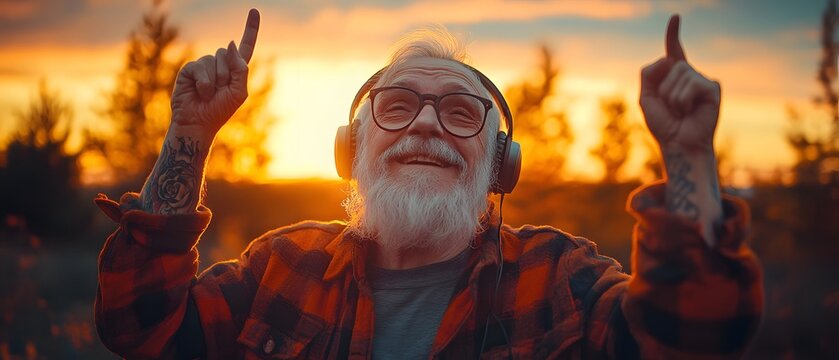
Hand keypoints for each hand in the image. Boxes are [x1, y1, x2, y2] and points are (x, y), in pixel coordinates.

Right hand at [170, 8, 259, 133]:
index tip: (254, 11)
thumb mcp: (239, 92)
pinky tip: (198, 92)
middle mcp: (220, 64)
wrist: (198, 122)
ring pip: (214, 59)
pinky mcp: (190, 68)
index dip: (250, 29)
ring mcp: (204, 65)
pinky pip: (200, 67)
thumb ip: (240, 68)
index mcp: (235, 70)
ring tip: (208, 94)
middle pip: (227, 53)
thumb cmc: (220, 111)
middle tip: (219, 92)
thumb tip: (229, 43)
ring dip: (215, 81)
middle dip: (226, 74)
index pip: (245, 46)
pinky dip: (203, 83)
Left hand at [640, 15, 719, 153]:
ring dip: (672, 96)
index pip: (673, 51)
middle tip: (671, 108)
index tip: (675, 17)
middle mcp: (690, 76)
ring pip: (679, 73)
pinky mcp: (713, 89)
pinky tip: (690, 111)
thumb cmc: (664, 125)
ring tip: (680, 111)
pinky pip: (691, 83)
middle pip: (669, 64)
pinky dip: (683, 100)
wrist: (678, 144)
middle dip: (662, 88)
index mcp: (674, 78)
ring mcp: (703, 81)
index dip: (673, 34)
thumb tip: (670, 60)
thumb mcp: (646, 97)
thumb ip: (649, 73)